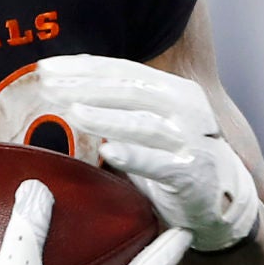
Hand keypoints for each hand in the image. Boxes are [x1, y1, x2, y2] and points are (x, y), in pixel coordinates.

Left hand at [38, 54, 263, 252]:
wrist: (217, 198)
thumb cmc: (172, 155)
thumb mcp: (148, 120)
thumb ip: (118, 100)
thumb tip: (73, 73)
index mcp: (172, 89)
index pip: (122, 71)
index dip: (83, 67)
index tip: (46, 67)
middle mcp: (185, 108)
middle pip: (129, 91)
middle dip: (84, 87)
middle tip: (47, 85)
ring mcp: (190, 140)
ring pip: (143, 125)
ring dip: (105, 118)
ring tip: (73, 112)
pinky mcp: (192, 174)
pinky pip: (159, 164)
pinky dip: (134, 157)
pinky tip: (109, 152)